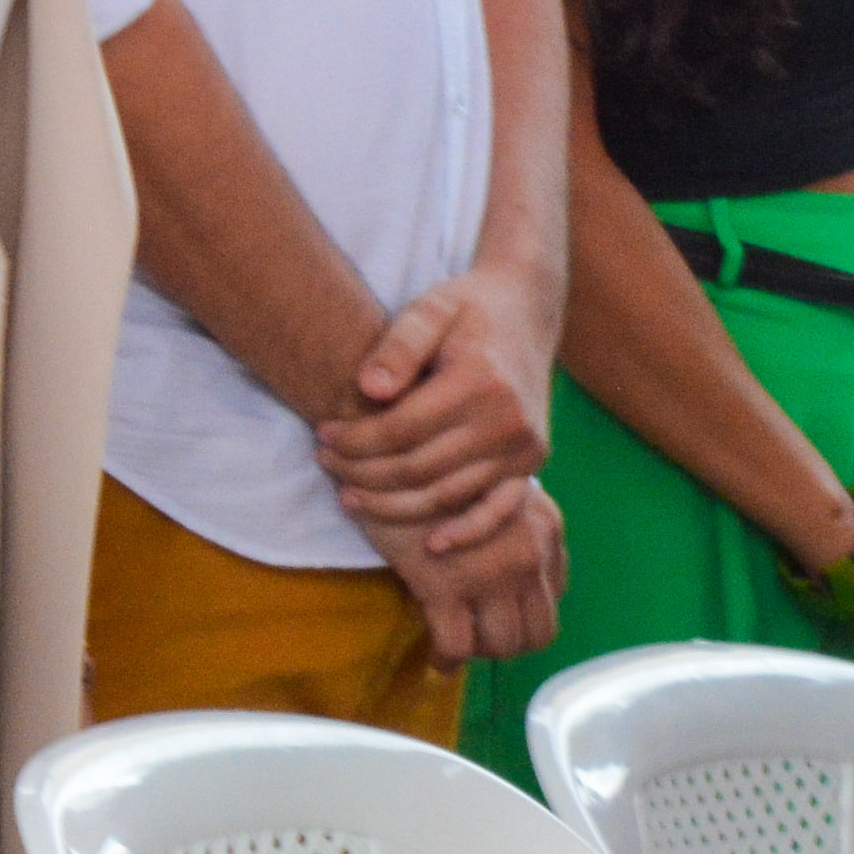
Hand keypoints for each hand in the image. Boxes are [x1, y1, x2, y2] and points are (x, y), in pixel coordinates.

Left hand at [317, 266, 556, 531]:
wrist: (526, 310)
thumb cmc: (468, 308)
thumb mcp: (430, 308)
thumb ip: (399, 345)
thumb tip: (369, 389)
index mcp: (480, 381)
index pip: (400, 430)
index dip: (354, 440)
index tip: (322, 434)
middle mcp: (507, 420)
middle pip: (417, 469)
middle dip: (362, 473)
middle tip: (326, 464)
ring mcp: (524, 447)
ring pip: (445, 495)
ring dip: (392, 506)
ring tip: (351, 497)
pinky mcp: (531, 463)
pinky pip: (498, 510)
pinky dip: (467, 532)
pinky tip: (431, 546)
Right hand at [363, 475, 566, 663]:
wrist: (396, 450)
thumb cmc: (442, 466)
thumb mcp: (500, 485)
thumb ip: (520, 520)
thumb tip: (522, 561)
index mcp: (546, 528)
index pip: (555, 592)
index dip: (528, 610)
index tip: (501, 612)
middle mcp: (530, 554)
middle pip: (540, 630)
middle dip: (510, 641)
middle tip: (480, 638)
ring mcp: (492, 573)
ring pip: (504, 644)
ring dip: (482, 651)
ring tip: (459, 644)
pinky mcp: (447, 586)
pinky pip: (457, 646)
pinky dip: (447, 658)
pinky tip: (437, 656)